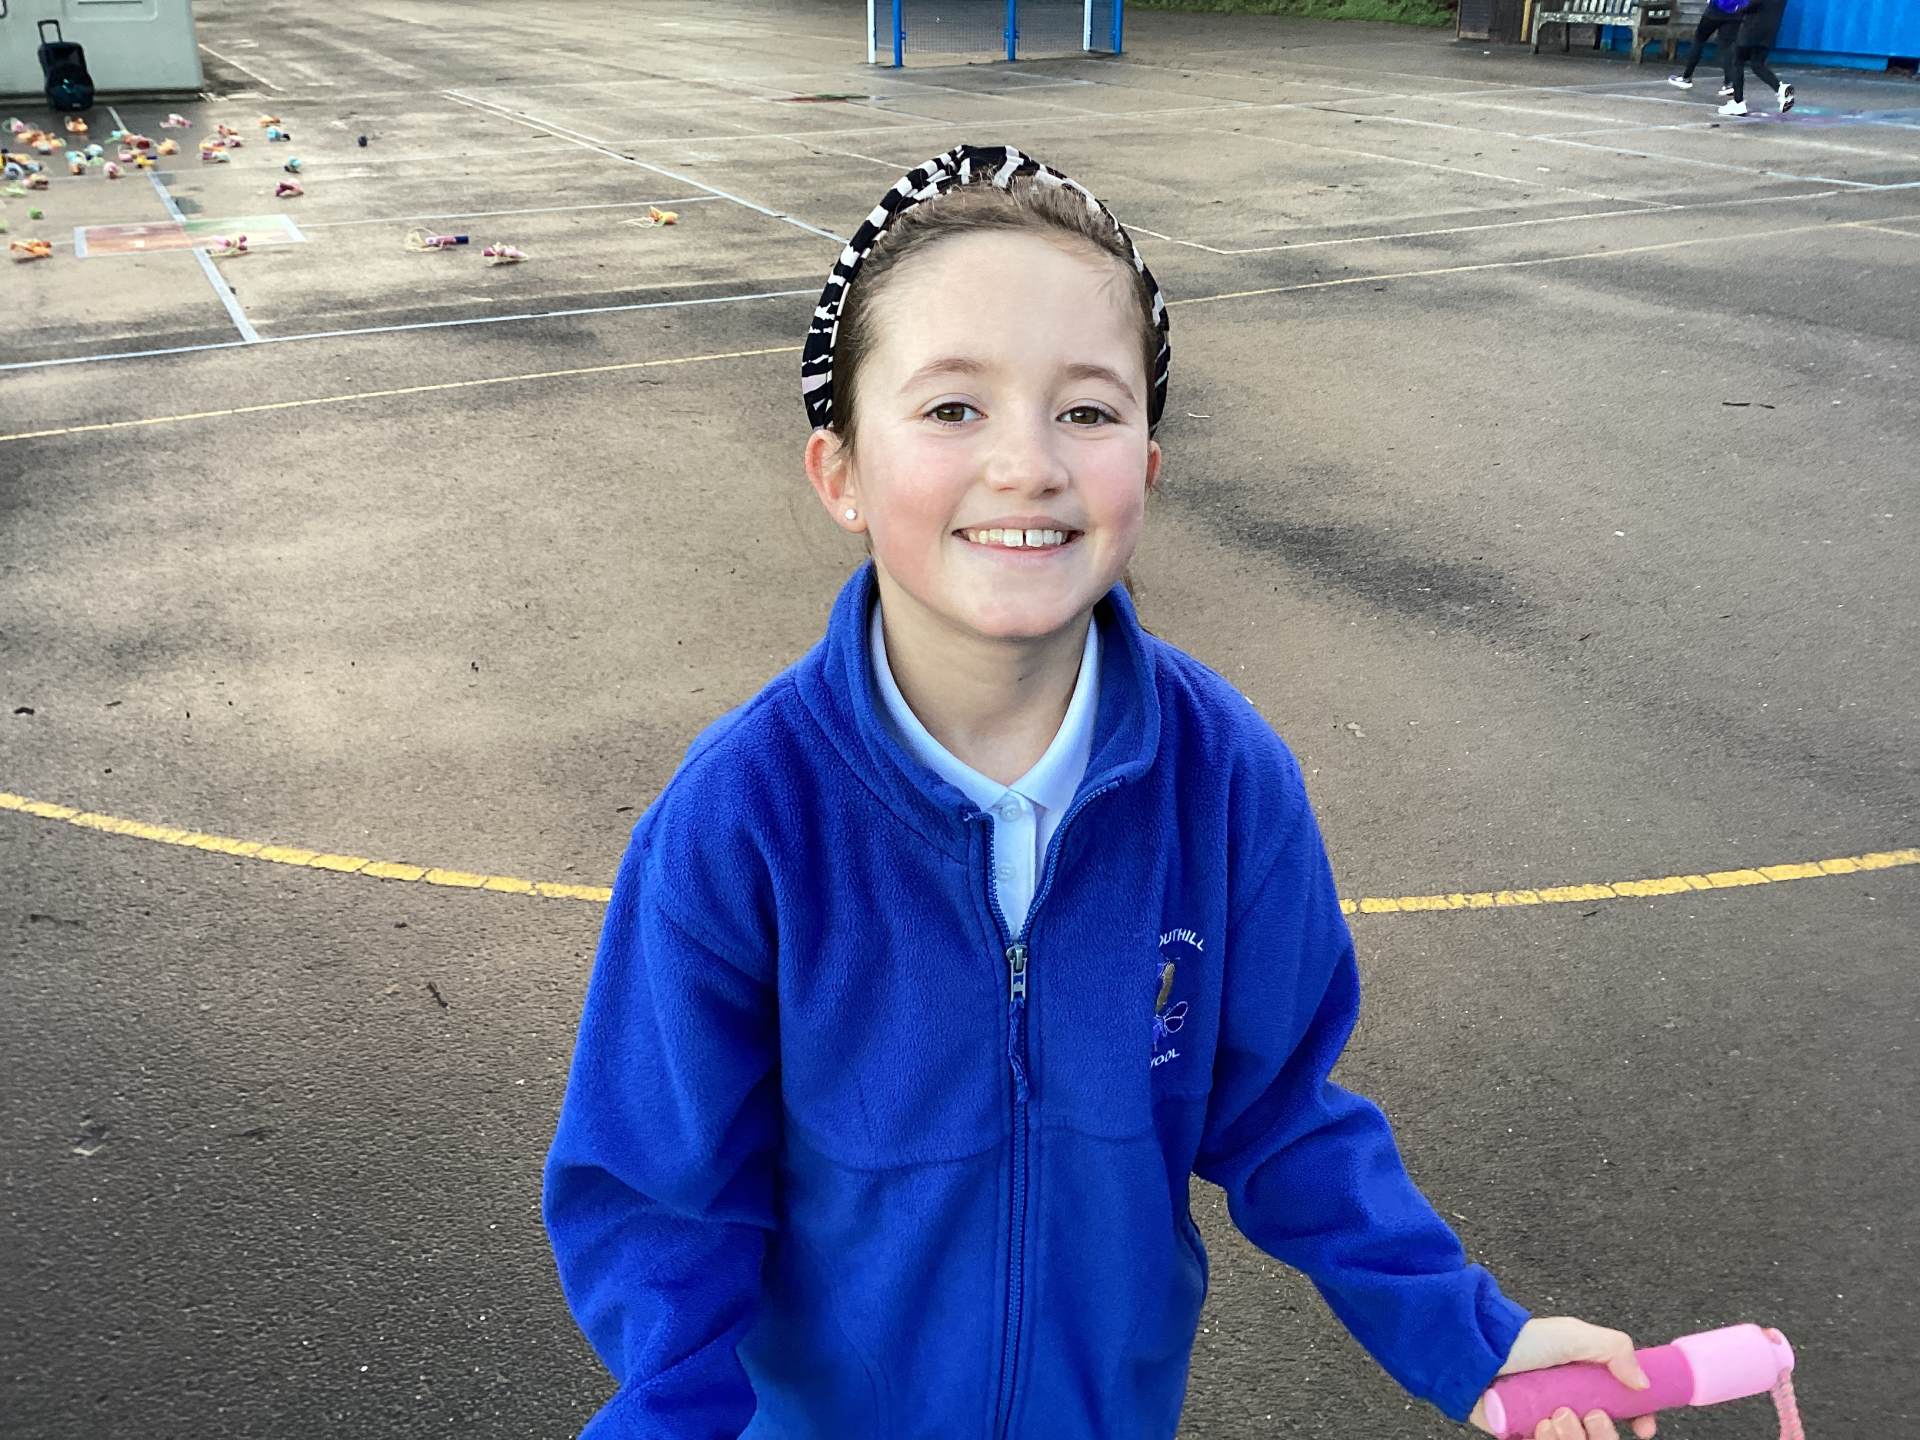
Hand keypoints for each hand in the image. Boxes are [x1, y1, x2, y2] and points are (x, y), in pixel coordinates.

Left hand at [1467, 1316, 1656, 1439]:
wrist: (1474, 1353)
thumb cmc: (1521, 1340)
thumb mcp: (1573, 1335)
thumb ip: (1614, 1349)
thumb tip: (1642, 1383)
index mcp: (1584, 1380)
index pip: (1623, 1409)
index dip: (1637, 1419)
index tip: (1643, 1428)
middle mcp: (1569, 1403)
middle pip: (1602, 1435)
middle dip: (1602, 1433)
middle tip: (1590, 1415)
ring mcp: (1547, 1422)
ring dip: (1574, 1437)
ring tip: (1554, 1417)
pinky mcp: (1524, 1435)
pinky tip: (1539, 1426)